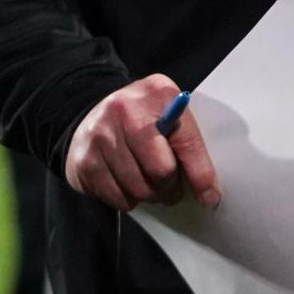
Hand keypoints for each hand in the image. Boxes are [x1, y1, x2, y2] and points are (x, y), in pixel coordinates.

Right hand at [64, 74, 221, 211]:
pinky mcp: (84, 162)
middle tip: (168, 184)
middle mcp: (125, 109)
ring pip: (139, 190)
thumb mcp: (168, 114)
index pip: (186, 140)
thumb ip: (186, 142)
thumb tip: (208, 192)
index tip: (209, 196)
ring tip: (145, 179)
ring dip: (148, 194)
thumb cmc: (142, 117)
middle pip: (161, 171)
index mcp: (158, 93)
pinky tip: (124, 180)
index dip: (201, 173)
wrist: (92, 112)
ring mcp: (101, 135)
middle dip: (170, 186)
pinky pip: (118, 199)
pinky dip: (127, 198)